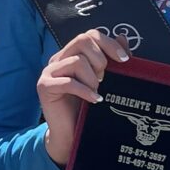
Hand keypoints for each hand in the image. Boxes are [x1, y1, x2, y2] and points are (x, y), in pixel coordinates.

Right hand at [39, 29, 131, 165]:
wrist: (71, 134)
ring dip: (92, 79)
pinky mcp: (44, 86)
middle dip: (100, 59)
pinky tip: (94, 100)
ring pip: (77, 61)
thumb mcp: (105, 80)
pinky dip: (85, 91)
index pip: (90, 35)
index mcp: (71, 54)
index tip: (124, 60)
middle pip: (82, 40)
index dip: (109, 44)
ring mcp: (49, 71)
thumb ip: (112, 59)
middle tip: (104, 79)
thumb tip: (122, 37)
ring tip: (95, 92)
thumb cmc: (87, 107)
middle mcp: (58, 59)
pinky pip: (68, 82)